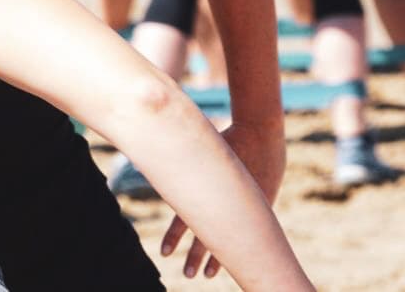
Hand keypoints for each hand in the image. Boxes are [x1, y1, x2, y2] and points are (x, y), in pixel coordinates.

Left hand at [160, 120, 285, 279]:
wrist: (259, 128)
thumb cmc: (226, 133)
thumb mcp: (196, 143)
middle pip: (206, 236)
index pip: (185, 219)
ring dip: (216, 258)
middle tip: (187, 275)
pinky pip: (251, 231)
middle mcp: (225, 201)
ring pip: (230, 240)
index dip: (173, 237)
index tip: (164, 253)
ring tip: (206, 275)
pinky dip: (244, 246)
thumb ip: (175, 155)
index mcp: (206, 188)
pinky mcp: (263, 202)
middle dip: (195, 257)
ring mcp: (247, 205)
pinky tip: (239, 260)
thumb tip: (140, 155)